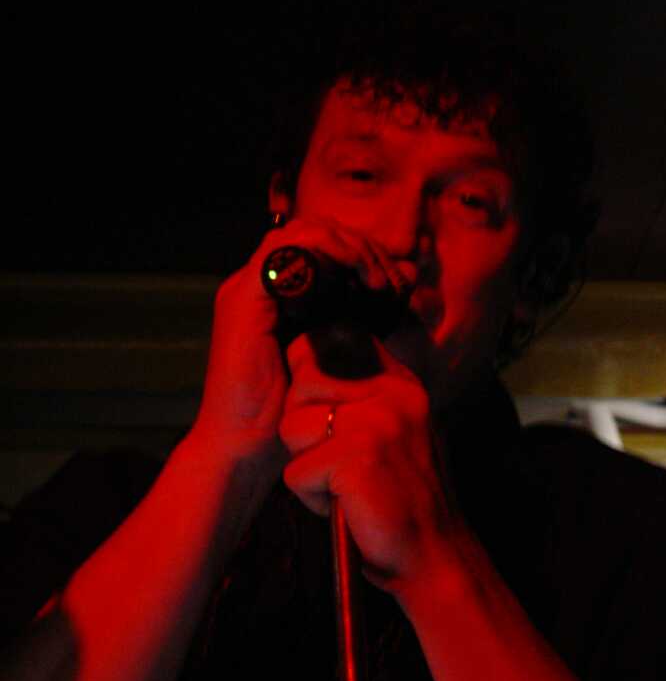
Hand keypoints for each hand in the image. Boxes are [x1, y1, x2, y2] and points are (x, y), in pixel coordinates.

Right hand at [190, 218, 398, 476]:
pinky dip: (327, 250)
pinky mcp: (244, 298)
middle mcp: (263, 283)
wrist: (246, 448)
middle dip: (364, 248)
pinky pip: (284, 248)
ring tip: (379, 280)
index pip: (327, 245)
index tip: (397, 283)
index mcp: (282, 293)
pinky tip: (358, 274)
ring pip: (304, 232)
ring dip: (350, 246)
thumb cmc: (293, 411)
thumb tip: (405, 277)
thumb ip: (366, 312)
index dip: (366, 253)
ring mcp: (249, 287)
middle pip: (319, 233)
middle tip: (391, 282)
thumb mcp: (343, 351)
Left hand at [277, 333, 459, 589]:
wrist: (435, 552)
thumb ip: (362, 394)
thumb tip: (304, 357)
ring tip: (344, 483)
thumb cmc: (403, 495)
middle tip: (340, 461)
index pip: (332, 342)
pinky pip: (296, 471)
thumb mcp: (396, 427)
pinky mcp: (355, 456)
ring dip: (308, 465)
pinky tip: (346, 504)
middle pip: (302, 385)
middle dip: (306, 428)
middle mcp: (391, 392)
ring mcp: (375, 421)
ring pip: (292, 427)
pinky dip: (312, 498)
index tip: (327, 414)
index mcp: (399, 382)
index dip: (311, 374)